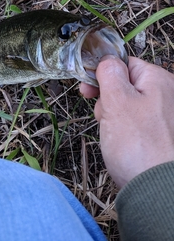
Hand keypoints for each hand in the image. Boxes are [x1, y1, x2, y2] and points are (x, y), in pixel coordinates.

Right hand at [79, 56, 173, 187]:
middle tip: (103, 117)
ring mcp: (165, 117)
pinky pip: (136, 126)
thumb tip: (107, 60)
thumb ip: (109, 74)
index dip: (102, 75)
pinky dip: (124, 133)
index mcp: (158, 79)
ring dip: (114, 118)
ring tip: (114, 136)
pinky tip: (122, 146)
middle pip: (126, 86)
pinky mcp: (161, 137)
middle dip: (108, 100)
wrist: (158, 192)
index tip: (86, 90)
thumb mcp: (117, 101)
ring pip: (128, 107)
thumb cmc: (139, 146)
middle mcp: (166, 95)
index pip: (124, 64)